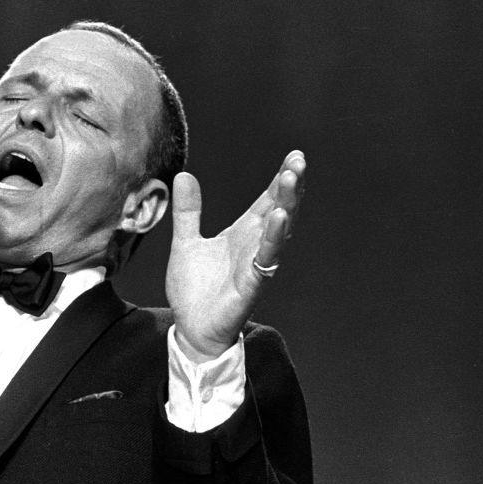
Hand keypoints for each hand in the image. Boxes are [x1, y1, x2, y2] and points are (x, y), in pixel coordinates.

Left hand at [166, 150, 305, 362]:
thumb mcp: (185, 242)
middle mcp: (254, 247)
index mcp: (242, 234)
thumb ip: (188, 211)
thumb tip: (183, 175)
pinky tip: (278, 218)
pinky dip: (271, 239)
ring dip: (286, 205)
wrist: (190, 328)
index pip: (266, 201)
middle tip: (298, 161)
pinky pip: (265, 261)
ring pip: (277, 232)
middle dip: (290, 186)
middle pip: (278, 210)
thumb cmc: (194, 289)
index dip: (280, 180)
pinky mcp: (250, 286)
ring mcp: (255, 266)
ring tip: (291, 179)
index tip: (295, 156)